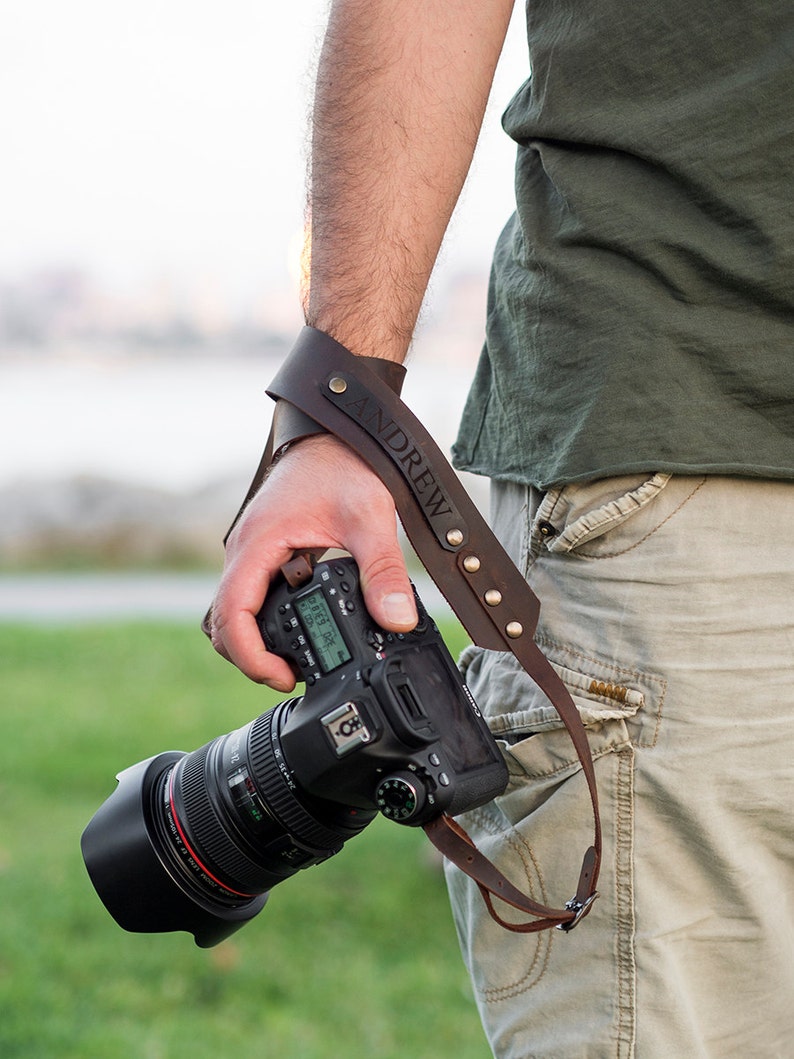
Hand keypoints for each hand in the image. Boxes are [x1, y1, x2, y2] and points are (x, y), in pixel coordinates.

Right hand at [208, 434, 417, 687]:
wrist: (336, 436)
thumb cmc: (344, 467)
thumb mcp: (370, 518)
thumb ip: (384, 571)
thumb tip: (397, 619)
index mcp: (258, 545)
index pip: (232, 614)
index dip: (251, 655)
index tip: (282, 675)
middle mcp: (245, 552)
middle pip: (224, 623)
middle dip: (251, 657)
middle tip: (293, 675)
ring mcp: (251, 554)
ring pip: (233, 612)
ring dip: (255, 641)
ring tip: (297, 659)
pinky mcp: (264, 554)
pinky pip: (250, 597)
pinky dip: (264, 622)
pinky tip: (301, 628)